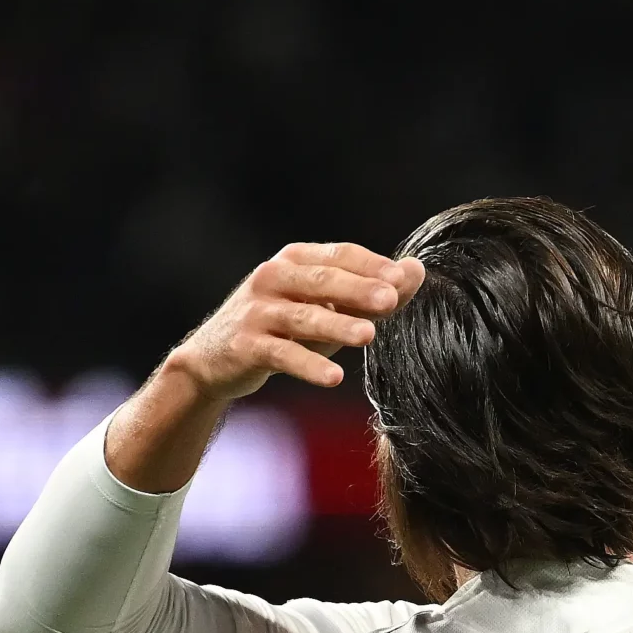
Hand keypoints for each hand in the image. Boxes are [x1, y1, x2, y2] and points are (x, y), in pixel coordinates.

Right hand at [162, 242, 423, 402]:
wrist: (215, 360)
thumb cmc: (285, 328)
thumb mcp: (328, 307)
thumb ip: (371, 292)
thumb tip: (418, 270)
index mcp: (296, 260)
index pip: (340, 255)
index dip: (372, 265)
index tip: (404, 277)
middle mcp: (274, 278)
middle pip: (322, 280)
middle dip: (357, 288)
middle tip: (391, 298)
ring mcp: (257, 311)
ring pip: (303, 317)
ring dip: (337, 325)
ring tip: (369, 335)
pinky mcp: (246, 345)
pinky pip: (282, 354)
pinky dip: (309, 365)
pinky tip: (334, 377)